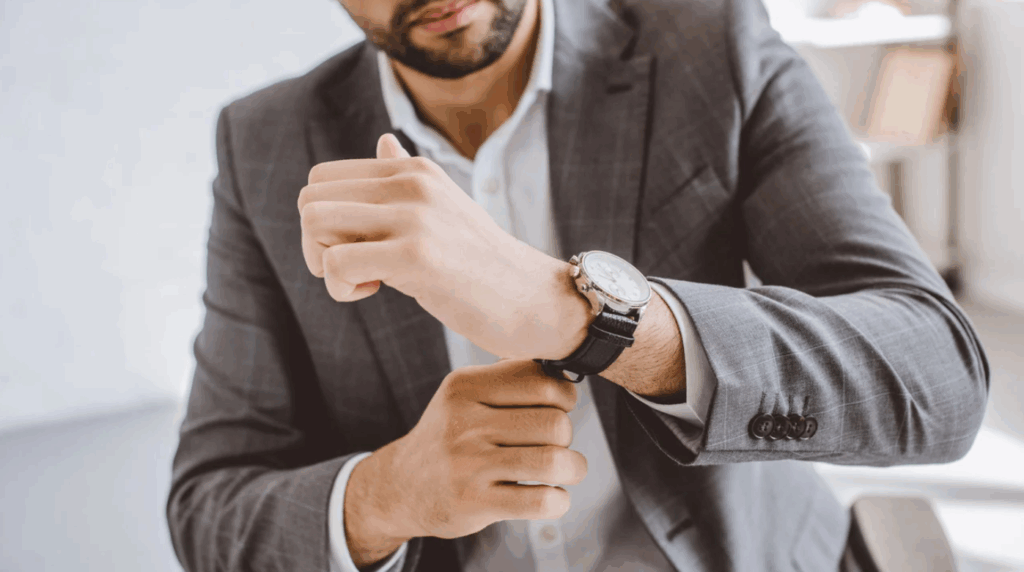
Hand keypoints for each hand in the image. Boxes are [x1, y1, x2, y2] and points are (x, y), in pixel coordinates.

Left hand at [298, 134, 590, 359]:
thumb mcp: (444, 209)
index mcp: (413, 170)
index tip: (357, 249)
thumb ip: (407, 177)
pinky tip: (374, 292)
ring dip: (326, 266)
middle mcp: (412, 182)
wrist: (535, 300)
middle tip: (354, 270)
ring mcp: (415, 216)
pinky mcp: (417, 256)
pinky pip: (337, 264)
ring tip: (364, 281)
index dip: (324, 221)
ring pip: (314, 225)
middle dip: (317, 244)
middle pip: (310, 199)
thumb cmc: (484, 264)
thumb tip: (384, 139)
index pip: (322, 178)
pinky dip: (341, 288)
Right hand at [343, 359, 587, 566]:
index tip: (558, 408)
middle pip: (555, 423)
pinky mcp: (475, 503)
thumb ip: (508, 378)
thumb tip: (563, 372)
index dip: (564, 395)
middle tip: (554, 444)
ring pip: (553, 461)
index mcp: (465, 386)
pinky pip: (541, 501)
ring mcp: (468, 464)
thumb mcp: (464, 396)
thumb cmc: (450, 437)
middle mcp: (464, 422)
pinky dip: (559, 500)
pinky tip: (551, 496)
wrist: (401, 486)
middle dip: (566, 436)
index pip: (541, 379)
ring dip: (573, 468)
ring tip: (566, 469)